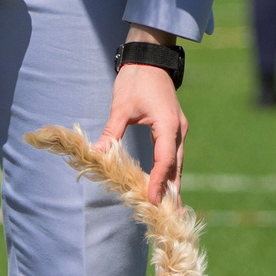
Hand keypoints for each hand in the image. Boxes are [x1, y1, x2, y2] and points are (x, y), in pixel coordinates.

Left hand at [98, 31, 186, 199]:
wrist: (150, 58)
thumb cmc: (136, 80)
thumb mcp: (121, 106)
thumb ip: (111, 132)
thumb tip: (97, 155)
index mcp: (168, 124)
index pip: (165, 159)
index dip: (158, 181)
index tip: (151, 198)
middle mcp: (178, 129)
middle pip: (176, 166)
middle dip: (172, 191)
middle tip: (169, 216)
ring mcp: (178, 130)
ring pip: (177, 163)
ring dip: (172, 184)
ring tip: (170, 209)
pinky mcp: (174, 129)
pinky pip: (173, 156)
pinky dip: (169, 172)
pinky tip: (165, 187)